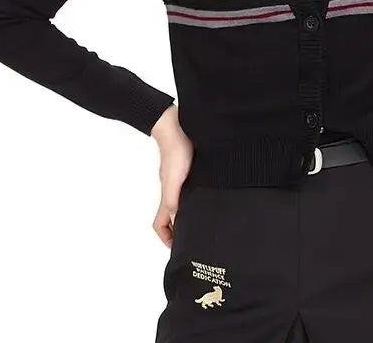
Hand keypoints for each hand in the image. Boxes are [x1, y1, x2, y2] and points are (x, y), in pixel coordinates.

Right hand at [150, 105, 194, 247]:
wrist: (176, 124)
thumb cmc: (176, 151)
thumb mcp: (175, 180)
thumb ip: (174, 201)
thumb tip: (178, 222)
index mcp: (168, 195)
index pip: (161, 224)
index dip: (166, 238)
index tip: (178, 248)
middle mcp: (174, 189)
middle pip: (173, 215)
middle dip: (182, 227)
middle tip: (198, 235)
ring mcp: (180, 178)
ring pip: (184, 201)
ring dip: (192, 210)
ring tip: (207, 217)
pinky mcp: (190, 167)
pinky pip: (192, 187)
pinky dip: (198, 193)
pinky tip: (211, 192)